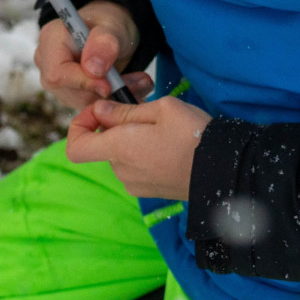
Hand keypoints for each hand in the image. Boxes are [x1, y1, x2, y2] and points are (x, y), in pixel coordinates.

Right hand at [35, 0, 153, 108]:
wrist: (112, 32)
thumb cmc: (109, 23)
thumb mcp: (112, 26)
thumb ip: (104, 43)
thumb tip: (93, 70)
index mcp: (50, 40)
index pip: (57, 73)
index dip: (83, 83)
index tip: (110, 85)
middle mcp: (47, 63)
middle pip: (70, 91)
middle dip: (105, 92)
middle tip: (139, 82)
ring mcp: (58, 81)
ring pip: (84, 102)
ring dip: (114, 97)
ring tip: (139, 82)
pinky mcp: (72, 94)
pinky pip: (92, 104)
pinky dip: (114, 99)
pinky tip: (130, 87)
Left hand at [65, 96, 211, 199]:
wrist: (224, 171)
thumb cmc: (195, 135)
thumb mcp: (163, 108)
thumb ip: (125, 110)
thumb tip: (100, 111)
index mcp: (119, 148)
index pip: (75, 148)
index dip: (79, 127)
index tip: (98, 113)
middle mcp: (121, 170)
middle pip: (102, 146)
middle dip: (117, 126)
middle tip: (144, 111)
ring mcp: (134, 184)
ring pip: (121, 155)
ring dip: (132, 140)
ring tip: (162, 129)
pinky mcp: (148, 191)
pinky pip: (135, 167)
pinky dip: (143, 154)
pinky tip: (167, 146)